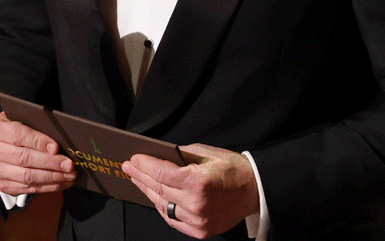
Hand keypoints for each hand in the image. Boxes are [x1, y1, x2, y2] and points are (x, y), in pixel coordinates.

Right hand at [0, 112, 75, 195]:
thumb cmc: (14, 125)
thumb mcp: (20, 117)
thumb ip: (35, 125)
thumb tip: (57, 143)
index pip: (17, 135)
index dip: (38, 142)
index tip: (56, 147)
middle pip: (23, 159)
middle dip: (50, 163)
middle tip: (69, 164)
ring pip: (26, 177)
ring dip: (52, 177)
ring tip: (69, 175)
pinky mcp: (1, 184)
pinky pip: (27, 189)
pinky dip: (47, 187)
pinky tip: (61, 183)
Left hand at [123, 143, 258, 238]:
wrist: (255, 191)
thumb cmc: (233, 169)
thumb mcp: (207, 153)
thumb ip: (181, 156)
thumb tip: (160, 156)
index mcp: (198, 181)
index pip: (161, 173)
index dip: (144, 165)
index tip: (133, 159)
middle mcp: (196, 203)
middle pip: (159, 189)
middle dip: (141, 176)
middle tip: (129, 168)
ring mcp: (197, 220)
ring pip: (163, 206)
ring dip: (148, 192)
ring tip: (138, 180)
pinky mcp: (200, 230)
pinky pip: (173, 219)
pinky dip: (162, 207)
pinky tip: (155, 196)